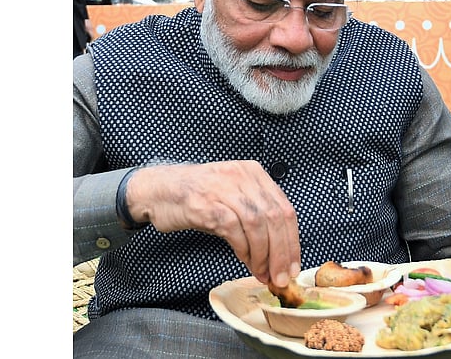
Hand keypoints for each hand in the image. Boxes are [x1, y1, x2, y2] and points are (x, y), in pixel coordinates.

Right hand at [125, 160, 301, 287]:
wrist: (158, 189)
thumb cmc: (198, 197)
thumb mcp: (233, 196)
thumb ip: (256, 216)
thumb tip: (278, 254)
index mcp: (254, 173)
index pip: (285, 209)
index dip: (292, 242)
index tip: (293, 266)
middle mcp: (242, 176)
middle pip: (275, 218)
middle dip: (282, 253)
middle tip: (281, 277)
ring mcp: (223, 188)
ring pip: (258, 225)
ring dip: (264, 255)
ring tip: (262, 273)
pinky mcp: (206, 204)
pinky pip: (234, 230)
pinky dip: (244, 249)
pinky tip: (245, 260)